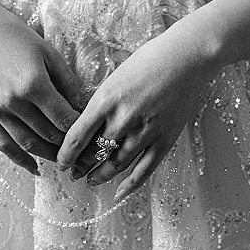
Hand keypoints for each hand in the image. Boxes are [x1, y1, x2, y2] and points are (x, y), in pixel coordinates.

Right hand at [0, 0, 81, 175]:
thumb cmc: (16, 36)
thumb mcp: (48, 52)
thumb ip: (67, 81)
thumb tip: (81, 106)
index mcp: (33, 84)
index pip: (63, 118)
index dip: (80, 128)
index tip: (92, 133)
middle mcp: (13, 101)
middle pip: (47, 134)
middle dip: (67, 145)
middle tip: (83, 150)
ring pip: (27, 144)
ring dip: (48, 155)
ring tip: (64, 160)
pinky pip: (2, 144)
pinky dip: (19, 159)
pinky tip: (34, 167)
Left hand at [55, 22, 214, 200]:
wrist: (188, 56)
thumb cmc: (151, 58)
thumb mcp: (116, 75)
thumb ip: (102, 101)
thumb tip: (87, 124)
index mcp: (106, 99)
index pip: (76, 136)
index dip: (65, 154)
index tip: (61, 162)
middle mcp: (123, 118)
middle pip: (93, 153)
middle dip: (80, 166)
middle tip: (73, 172)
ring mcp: (145, 131)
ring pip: (116, 164)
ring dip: (100, 175)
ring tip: (90, 179)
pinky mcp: (165, 139)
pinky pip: (144, 170)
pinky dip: (129, 185)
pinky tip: (118, 194)